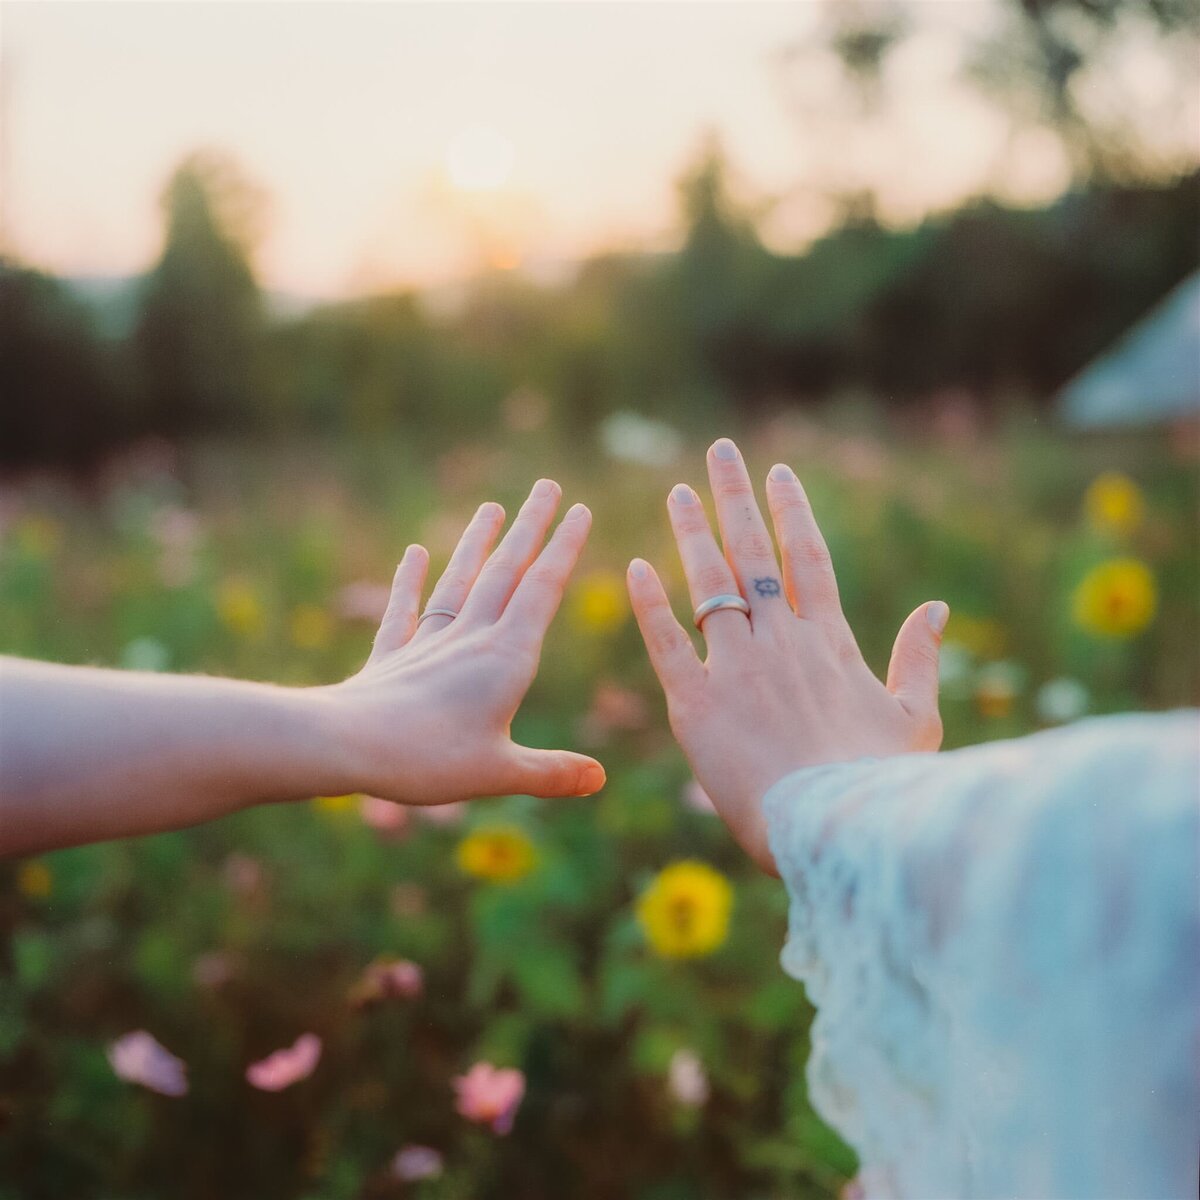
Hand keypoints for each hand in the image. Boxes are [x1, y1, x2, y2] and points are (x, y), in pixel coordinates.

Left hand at [323, 480, 604, 805]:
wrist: (345, 745)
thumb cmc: (427, 760)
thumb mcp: (500, 773)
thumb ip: (551, 773)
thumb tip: (599, 779)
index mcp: (506, 657)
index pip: (543, 590)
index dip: (564, 549)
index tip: (581, 510)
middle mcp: (471, 639)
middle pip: (505, 572)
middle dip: (530, 527)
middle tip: (547, 485)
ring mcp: (429, 644)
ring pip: (460, 582)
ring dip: (477, 543)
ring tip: (491, 507)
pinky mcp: (392, 659)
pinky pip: (405, 612)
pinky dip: (410, 581)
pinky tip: (415, 553)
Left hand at [626, 438, 946, 872]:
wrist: (833, 830)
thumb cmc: (880, 782)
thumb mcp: (916, 717)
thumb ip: (920, 657)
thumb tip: (936, 607)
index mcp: (829, 642)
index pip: (807, 558)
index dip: (790, 511)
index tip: (776, 472)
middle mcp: (780, 640)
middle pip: (754, 553)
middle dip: (735, 497)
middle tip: (719, 451)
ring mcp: (735, 667)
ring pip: (709, 584)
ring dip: (692, 534)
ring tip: (678, 492)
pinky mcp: (695, 703)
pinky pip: (665, 641)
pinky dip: (649, 603)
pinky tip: (634, 566)